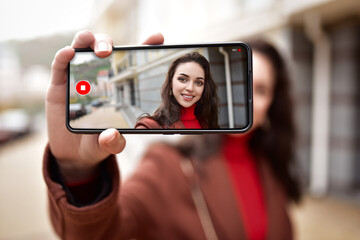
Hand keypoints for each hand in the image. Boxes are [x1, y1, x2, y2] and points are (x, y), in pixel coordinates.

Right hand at [46, 30, 163, 181]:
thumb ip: (113, 142)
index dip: (144, 46)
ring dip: (87, 41)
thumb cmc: (97, 143)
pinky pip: (60, 65)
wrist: (74, 153)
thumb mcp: (109, 144)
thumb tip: (112, 136)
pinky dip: (64, 56)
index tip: (157, 38)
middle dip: (106, 43)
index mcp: (116, 85)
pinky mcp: (59, 84)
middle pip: (103, 48)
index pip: (130, 61)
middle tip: (109, 52)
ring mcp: (78, 78)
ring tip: (92, 46)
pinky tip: (69, 54)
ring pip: (82, 48)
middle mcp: (98, 77)